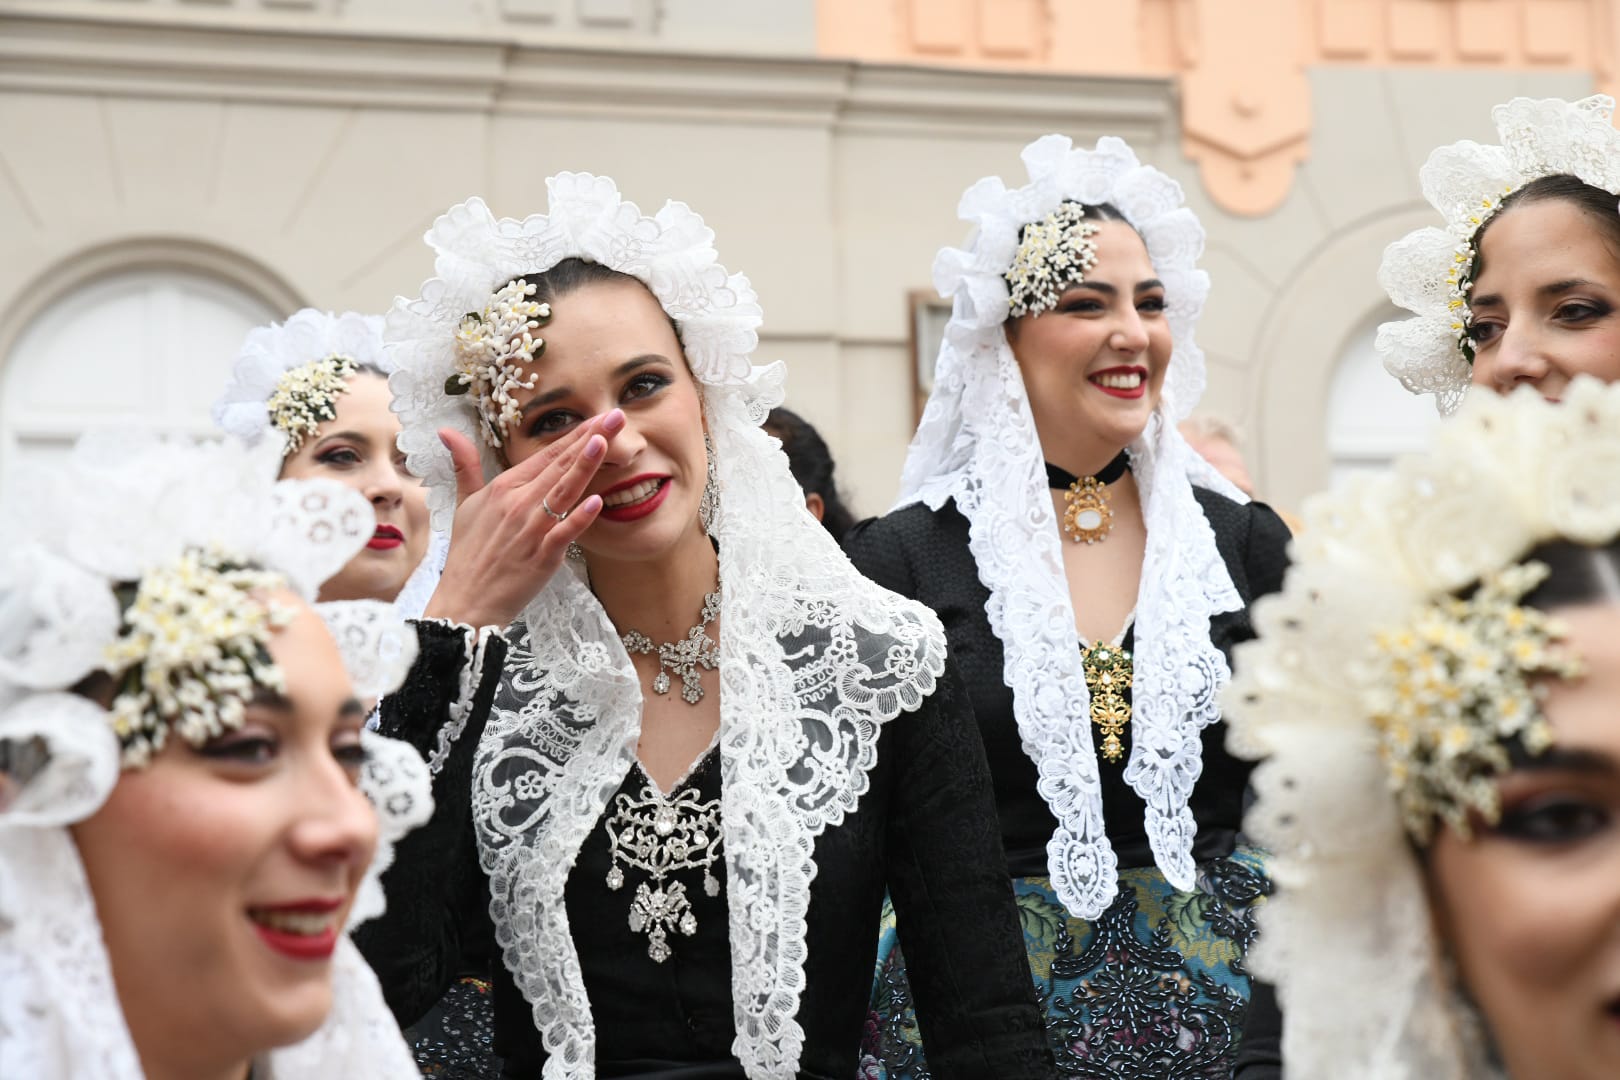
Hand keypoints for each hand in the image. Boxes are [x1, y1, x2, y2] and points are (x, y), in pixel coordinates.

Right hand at [421, 410, 624, 628]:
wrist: (466, 600)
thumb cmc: (468, 553)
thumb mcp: (463, 504)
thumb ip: (465, 466)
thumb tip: (446, 430)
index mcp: (503, 487)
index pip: (547, 454)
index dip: (576, 434)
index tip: (600, 416)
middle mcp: (518, 503)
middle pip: (560, 466)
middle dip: (590, 438)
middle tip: (617, 416)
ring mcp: (531, 530)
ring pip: (563, 492)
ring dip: (584, 466)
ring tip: (605, 442)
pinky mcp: (541, 557)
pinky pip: (563, 533)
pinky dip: (579, 517)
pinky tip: (597, 500)